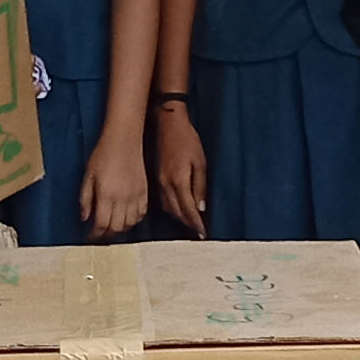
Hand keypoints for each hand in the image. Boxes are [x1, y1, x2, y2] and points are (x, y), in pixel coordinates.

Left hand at [81, 129, 150, 239]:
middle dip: (106, 235)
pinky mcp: (144, 192)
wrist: (124, 139)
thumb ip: (85, 199)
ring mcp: (135, 196)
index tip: (89, 238)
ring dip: (120, 230)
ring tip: (112, 228)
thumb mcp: (88, 176)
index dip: (94, 235)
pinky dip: (134, 220)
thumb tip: (84, 218)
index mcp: (106, 195)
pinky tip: (127, 218)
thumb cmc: (103, 154)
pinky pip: (141, 214)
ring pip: (129, 224)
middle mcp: (122, 199)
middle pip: (116, 228)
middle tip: (99, 235)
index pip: (101, 225)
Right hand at [152, 102, 208, 234]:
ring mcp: (160, 182)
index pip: (188, 210)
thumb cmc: (187, 140)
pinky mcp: (157, 179)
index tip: (202, 234)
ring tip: (191, 224)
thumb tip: (200, 208)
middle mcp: (166, 185)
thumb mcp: (200, 162)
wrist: (168, 125)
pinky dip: (173, 209)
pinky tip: (179, 210)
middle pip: (177, 212)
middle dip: (188, 224)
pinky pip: (164, 201)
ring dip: (180, 218)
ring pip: (169, 208)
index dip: (196, 223)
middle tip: (198, 232)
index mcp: (178, 181)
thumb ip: (200, 187)